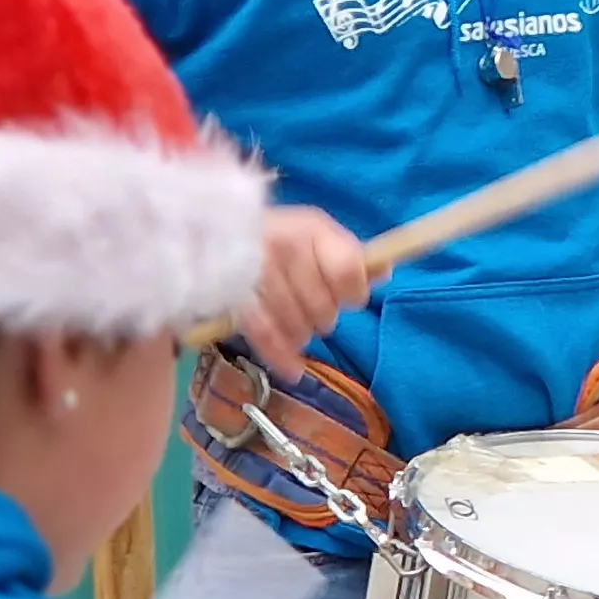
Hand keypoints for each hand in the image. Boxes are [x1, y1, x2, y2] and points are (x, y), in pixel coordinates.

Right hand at [240, 206, 379, 380]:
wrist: (213, 232)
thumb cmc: (279, 236)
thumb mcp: (317, 234)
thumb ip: (351, 255)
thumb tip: (385, 272)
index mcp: (311, 229)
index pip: (347, 271)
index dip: (354, 293)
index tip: (350, 299)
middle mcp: (284, 247)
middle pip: (322, 305)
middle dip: (325, 316)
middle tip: (316, 312)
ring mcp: (256, 272)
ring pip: (296, 323)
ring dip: (303, 334)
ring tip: (301, 331)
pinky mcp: (233, 297)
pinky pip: (264, 335)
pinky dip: (281, 356)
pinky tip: (292, 369)